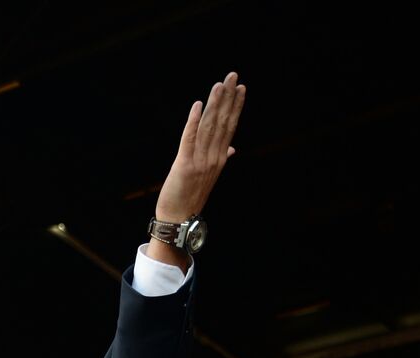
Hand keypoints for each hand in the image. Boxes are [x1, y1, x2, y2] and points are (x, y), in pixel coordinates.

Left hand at [149, 72, 246, 268]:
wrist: (178, 219)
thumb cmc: (190, 197)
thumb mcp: (209, 177)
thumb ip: (221, 159)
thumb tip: (233, 148)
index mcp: (220, 159)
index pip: (230, 127)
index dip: (235, 107)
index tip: (241, 88)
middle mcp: (214, 158)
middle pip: (222, 122)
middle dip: (228, 98)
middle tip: (233, 75)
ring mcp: (201, 161)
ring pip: (209, 127)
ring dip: (214, 104)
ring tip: (219, 84)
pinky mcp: (185, 165)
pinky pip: (189, 139)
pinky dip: (193, 121)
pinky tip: (197, 105)